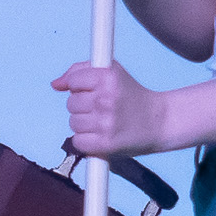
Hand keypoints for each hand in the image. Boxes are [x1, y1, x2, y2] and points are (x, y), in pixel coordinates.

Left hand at [56, 57, 172, 160]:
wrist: (159, 121)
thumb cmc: (132, 95)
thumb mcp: (112, 73)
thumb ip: (80, 71)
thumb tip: (55, 84)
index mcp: (109, 77)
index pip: (73, 81)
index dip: (80, 87)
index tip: (93, 92)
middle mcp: (106, 99)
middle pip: (71, 103)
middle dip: (82, 106)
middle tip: (102, 108)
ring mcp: (106, 122)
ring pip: (73, 122)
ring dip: (84, 124)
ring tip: (103, 122)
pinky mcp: (106, 144)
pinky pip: (78, 141)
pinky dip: (86, 141)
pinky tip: (101, 135)